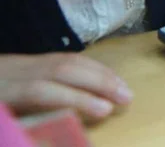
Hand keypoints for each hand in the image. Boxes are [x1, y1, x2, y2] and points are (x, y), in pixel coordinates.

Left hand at [0, 53, 131, 122]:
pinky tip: (102, 75)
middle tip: (128, 97)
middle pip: (62, 68)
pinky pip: (62, 57)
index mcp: (4, 89)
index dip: (77, 99)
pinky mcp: (26, 61)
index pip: (43, 91)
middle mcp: (14, 71)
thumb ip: (24, 125)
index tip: (106, 110)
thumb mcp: (1, 119)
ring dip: (99, 71)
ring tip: (124, 86)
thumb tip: (59, 131)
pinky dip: (87, 65)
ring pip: (65, 58)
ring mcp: (21, 63)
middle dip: (99, 81)